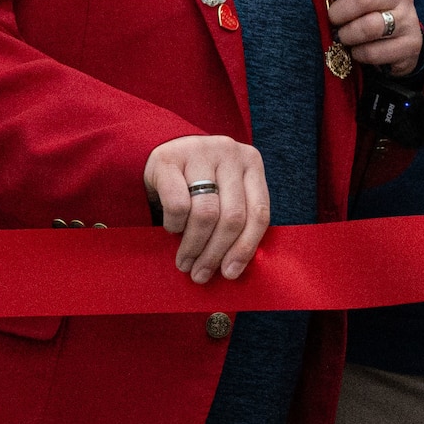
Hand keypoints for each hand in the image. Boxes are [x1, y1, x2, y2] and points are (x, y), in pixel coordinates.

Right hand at [143, 134, 271, 282]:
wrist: (163, 149)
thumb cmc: (199, 181)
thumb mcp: (225, 191)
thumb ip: (237, 216)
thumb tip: (233, 267)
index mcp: (252, 163)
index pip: (259, 212)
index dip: (245, 248)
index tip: (230, 273)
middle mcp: (230, 153)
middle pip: (232, 217)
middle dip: (216, 253)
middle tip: (201, 274)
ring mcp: (200, 152)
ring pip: (206, 214)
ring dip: (194, 246)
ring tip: (185, 263)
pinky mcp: (169, 158)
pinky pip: (177, 205)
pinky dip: (175, 225)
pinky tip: (172, 230)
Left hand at [312, 0, 422, 77]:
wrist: (400, 43)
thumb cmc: (368, 11)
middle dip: (340, 12)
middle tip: (334, 19)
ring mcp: (409, 17)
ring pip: (370, 27)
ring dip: (348, 35)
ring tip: (345, 37)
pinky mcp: (411, 43)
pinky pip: (376, 51)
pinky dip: (360, 54)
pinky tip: (360, 51)